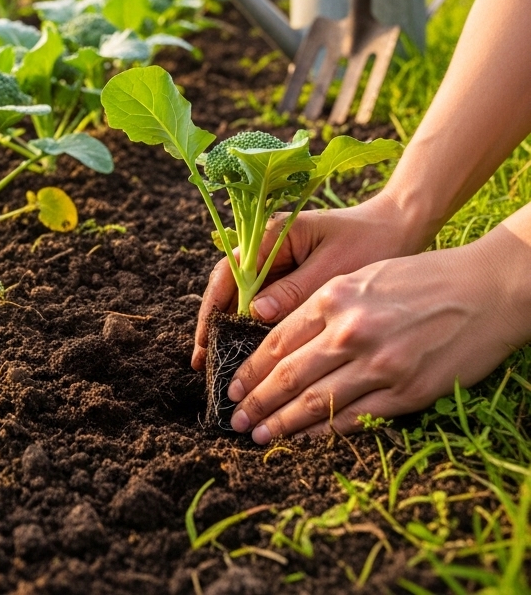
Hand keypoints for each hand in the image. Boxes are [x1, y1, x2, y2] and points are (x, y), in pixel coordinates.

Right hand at [191, 192, 422, 370]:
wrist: (400, 226)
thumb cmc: (371, 242)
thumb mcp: (334, 268)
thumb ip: (294, 290)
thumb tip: (254, 313)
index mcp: (272, 235)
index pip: (230, 272)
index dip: (213, 309)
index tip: (205, 342)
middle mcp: (267, 247)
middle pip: (230, 287)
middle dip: (216, 325)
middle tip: (204, 363)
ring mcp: (278, 262)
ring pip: (245, 298)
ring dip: (233, 329)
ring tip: (221, 364)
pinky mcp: (293, 276)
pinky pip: (267, 303)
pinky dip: (256, 327)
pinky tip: (251, 353)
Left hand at [225, 229, 530, 441]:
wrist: (483, 291)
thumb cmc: (420, 278)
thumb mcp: (361, 278)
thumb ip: (320, 305)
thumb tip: (278, 335)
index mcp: (334, 298)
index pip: (278, 341)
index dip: (251, 368)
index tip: (232, 385)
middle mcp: (350, 332)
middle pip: (289, 375)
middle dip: (257, 401)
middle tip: (235, 419)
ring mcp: (378, 365)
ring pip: (315, 401)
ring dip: (282, 423)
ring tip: (258, 435)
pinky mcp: (405, 392)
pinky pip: (354, 416)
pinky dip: (324, 429)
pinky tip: (304, 436)